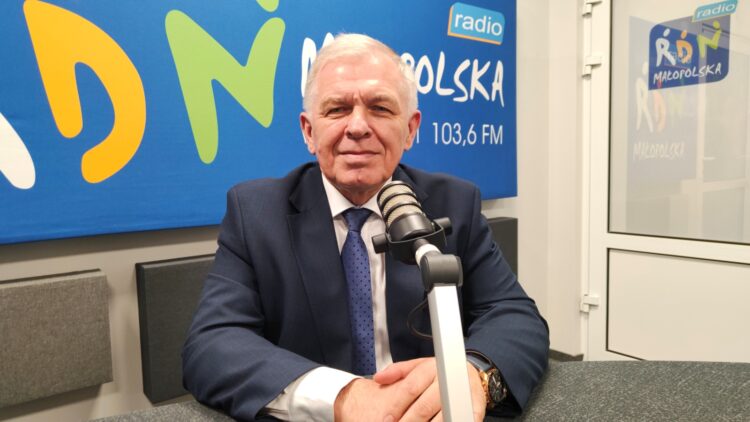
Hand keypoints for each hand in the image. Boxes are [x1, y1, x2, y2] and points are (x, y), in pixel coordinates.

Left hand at [372, 357, 486, 421]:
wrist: (471, 373)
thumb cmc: (439, 373)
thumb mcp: (418, 366)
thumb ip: (398, 371)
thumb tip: (378, 377)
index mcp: (431, 369)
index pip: (410, 388)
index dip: (397, 406)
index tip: (387, 419)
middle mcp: (445, 381)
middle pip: (423, 407)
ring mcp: (461, 395)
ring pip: (440, 418)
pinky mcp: (475, 408)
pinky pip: (459, 420)